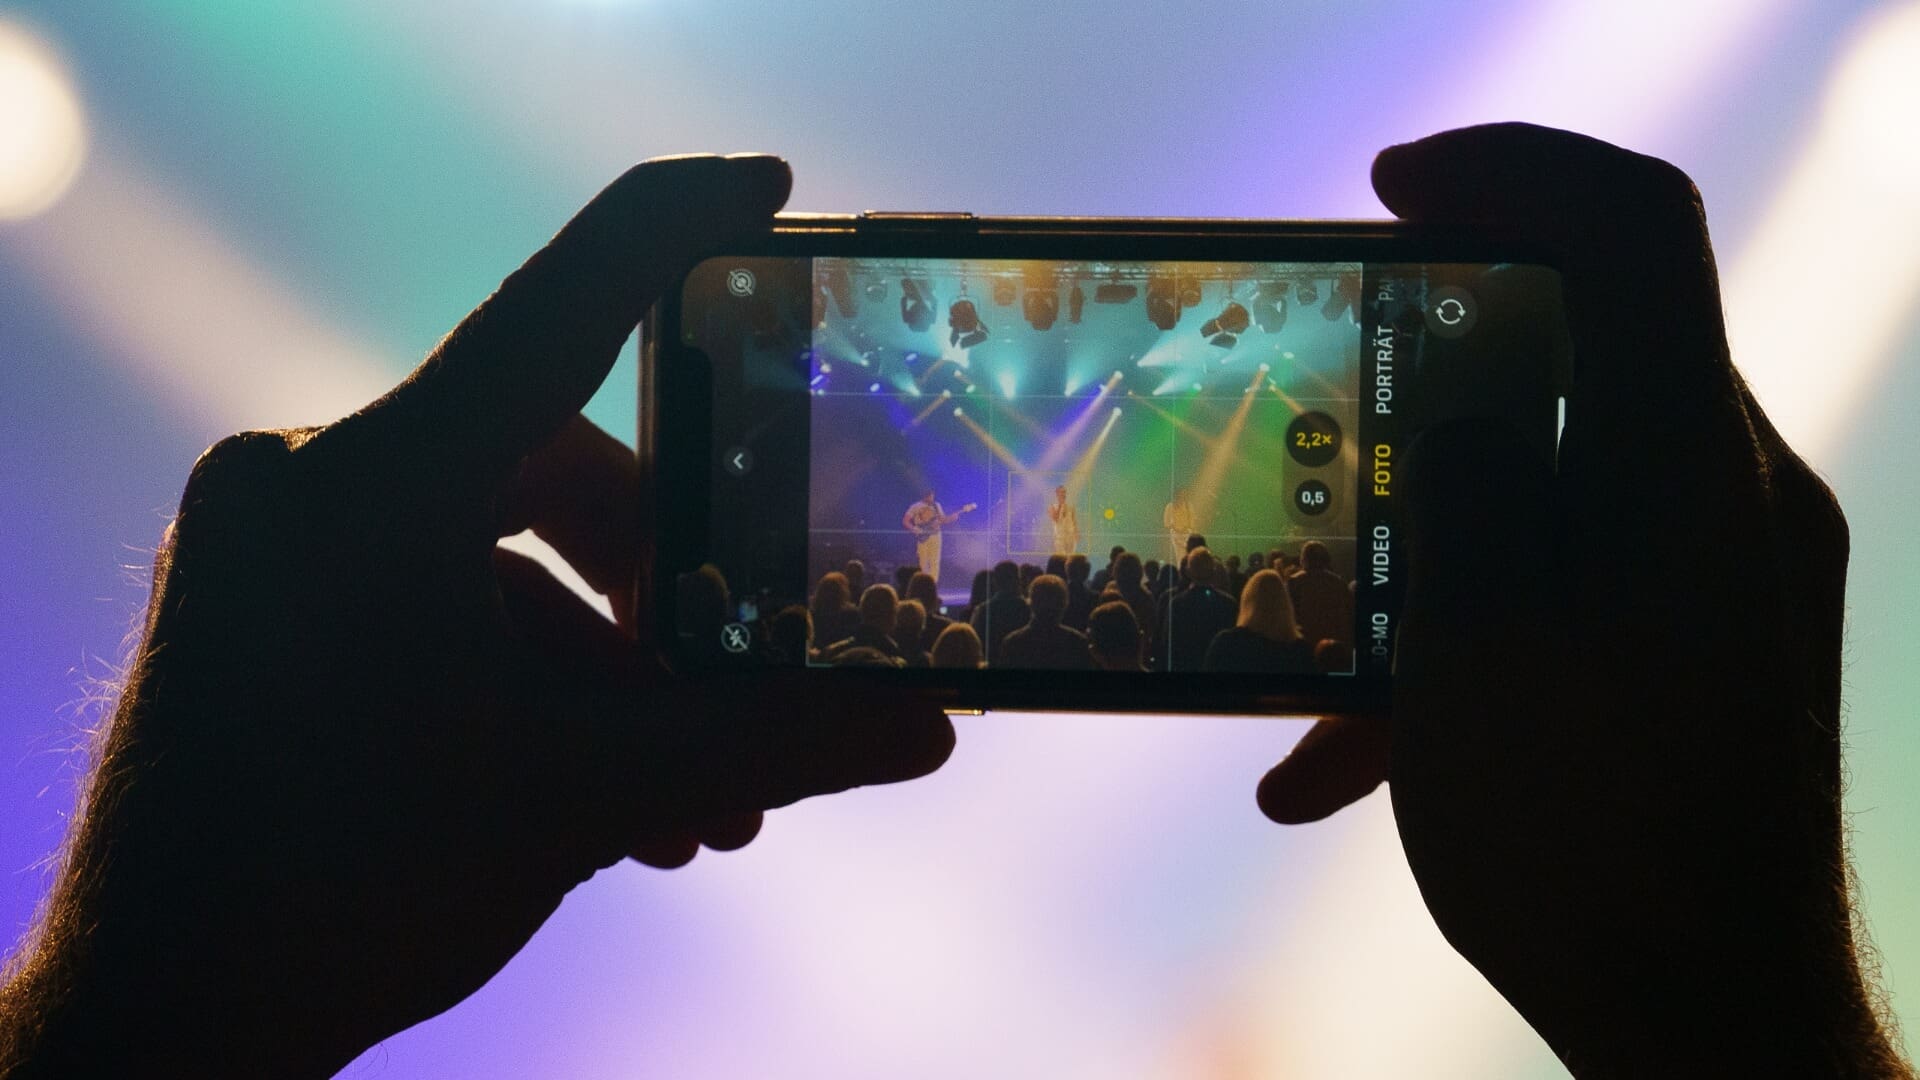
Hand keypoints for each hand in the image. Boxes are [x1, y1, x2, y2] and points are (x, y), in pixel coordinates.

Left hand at [0, 155, 953, 1077]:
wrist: (152, 1025)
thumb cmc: (339, 899)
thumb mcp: (587, 801)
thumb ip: (769, 746)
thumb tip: (923, 726)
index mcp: (376, 486)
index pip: (559, 307)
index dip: (673, 230)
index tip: (765, 188)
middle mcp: (307, 485)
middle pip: (547, 465)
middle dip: (662, 587)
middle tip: (738, 684)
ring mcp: (273, 543)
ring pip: (497, 548)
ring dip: (605, 660)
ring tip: (680, 791)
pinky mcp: (263, 601)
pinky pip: (432, 592)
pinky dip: (524, 670)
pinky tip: (591, 786)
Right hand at [1256, 125, 1906, 1075]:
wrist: (1710, 1019)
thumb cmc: (1589, 848)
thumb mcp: (1471, 654)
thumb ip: (1466, 492)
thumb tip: (1465, 409)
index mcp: (1689, 468)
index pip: (1632, 228)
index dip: (1507, 170)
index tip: (1385, 190)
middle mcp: (1730, 496)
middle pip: (1586, 345)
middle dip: (1431, 364)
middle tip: (1318, 394)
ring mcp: (1722, 571)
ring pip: (1555, 479)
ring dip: (1422, 531)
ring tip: (1309, 625)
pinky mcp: (1699, 642)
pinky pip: (1567, 583)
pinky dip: (1455, 632)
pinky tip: (1331, 759)